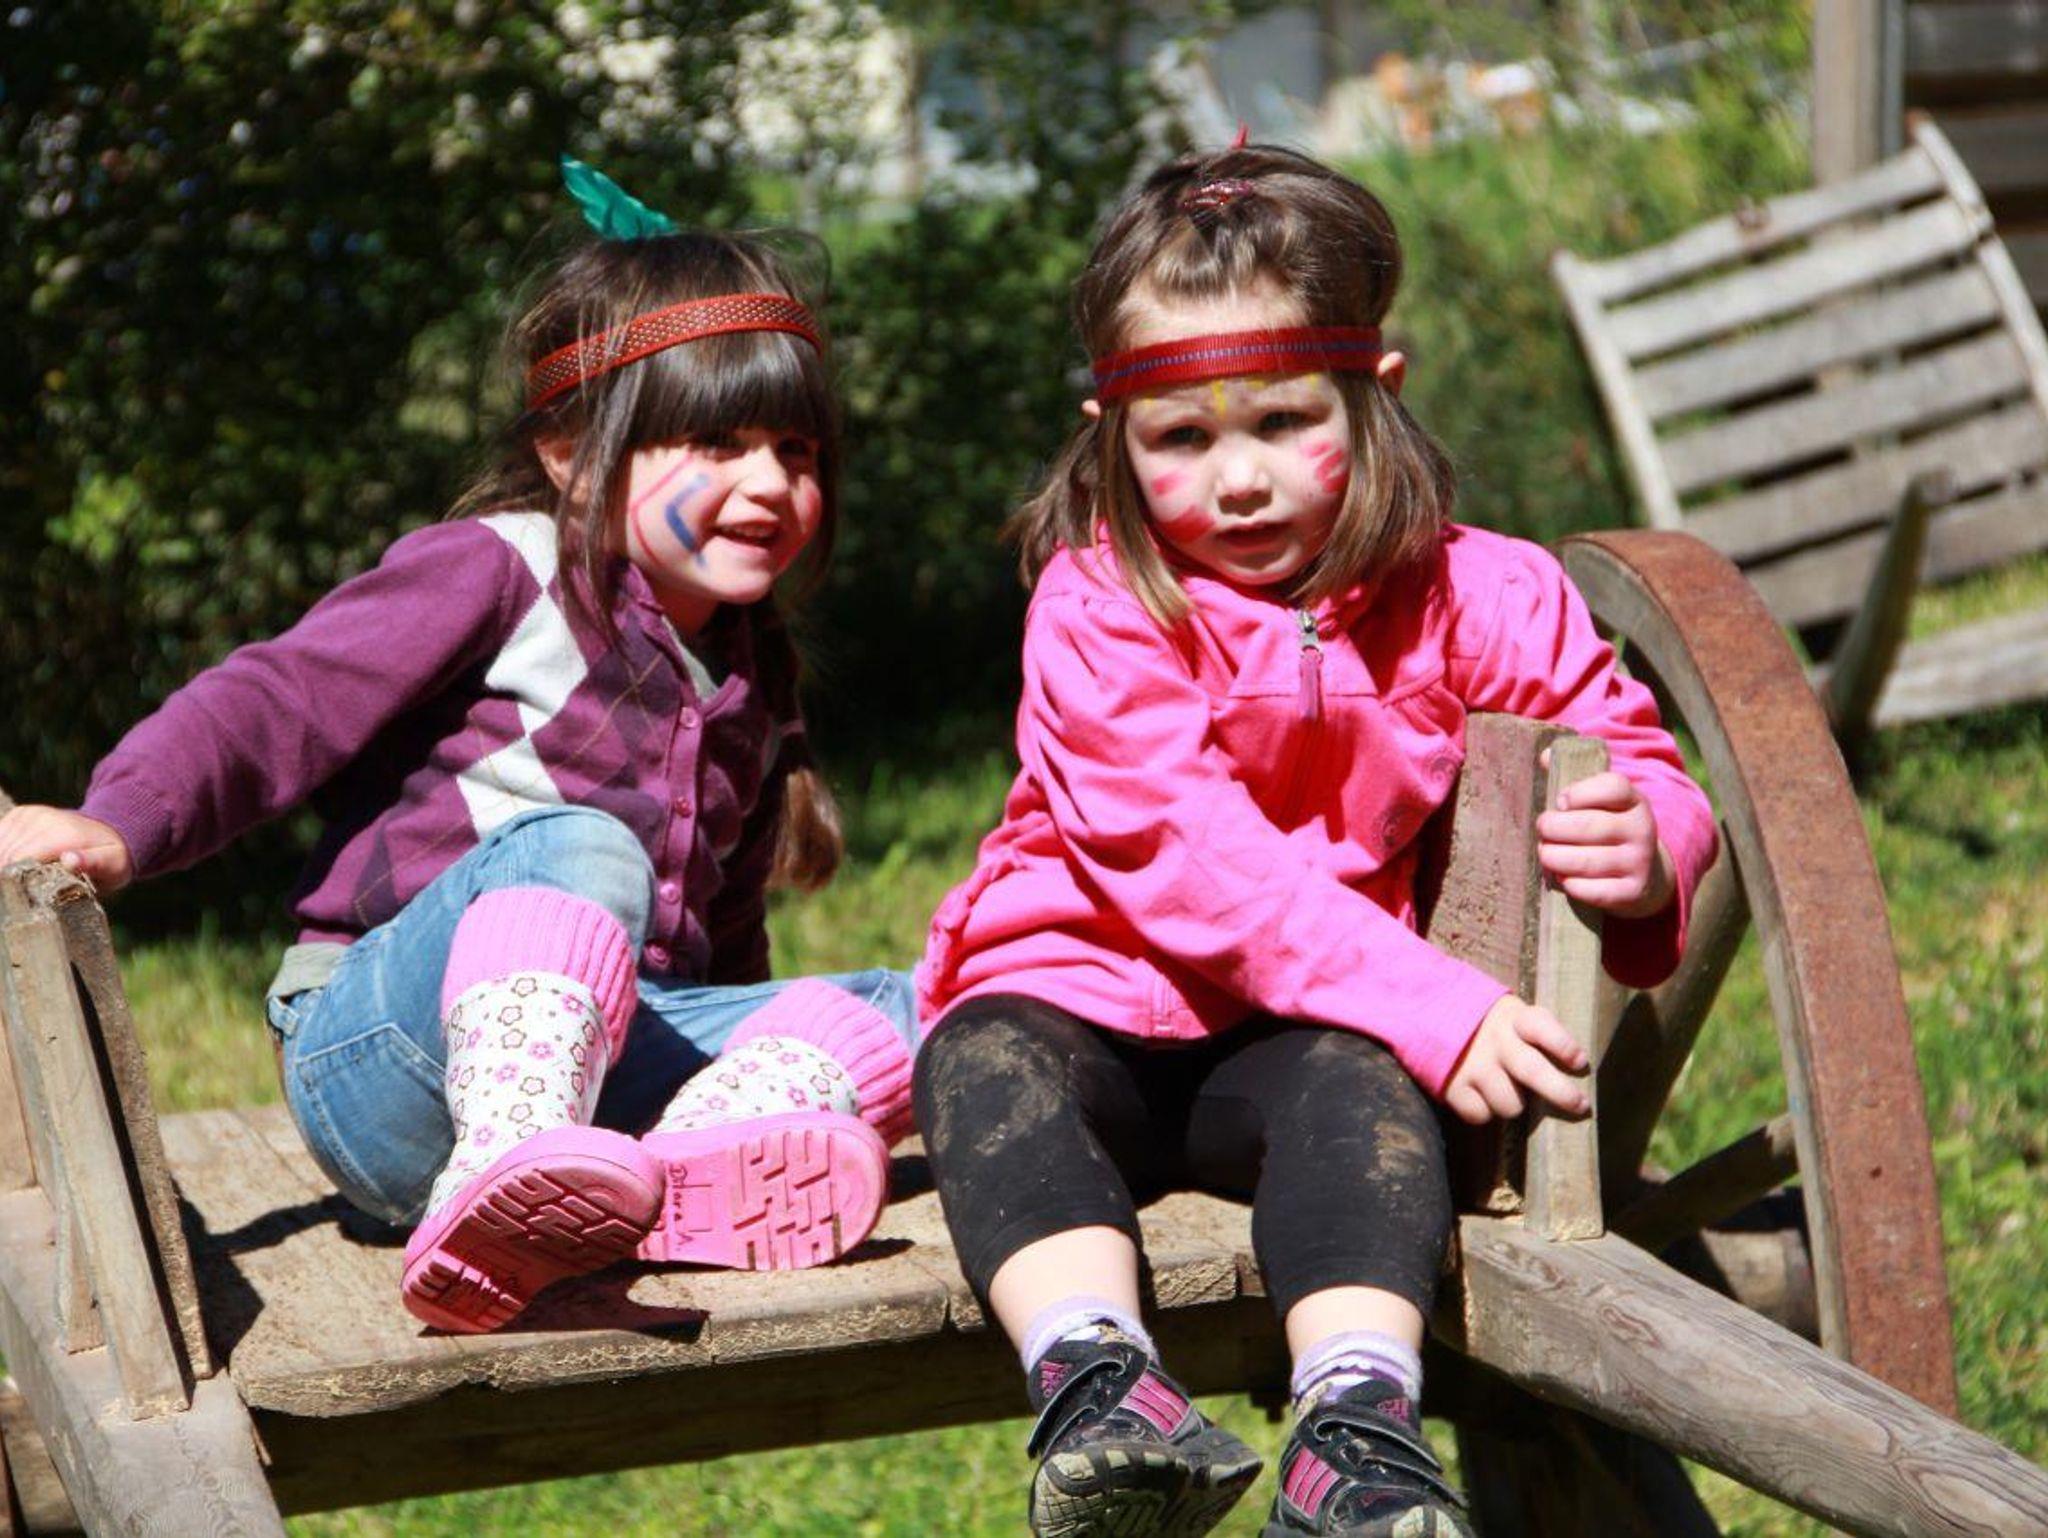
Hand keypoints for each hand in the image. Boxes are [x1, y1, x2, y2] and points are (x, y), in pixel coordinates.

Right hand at [0, 806, 134, 891]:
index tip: (24, 899)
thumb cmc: (110, 856)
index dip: (17, 882)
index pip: (22, 859)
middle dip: (10, 877)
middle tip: (22, 894)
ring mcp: (30, 814)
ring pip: (0, 847)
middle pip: (8, 855)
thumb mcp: (112, 865)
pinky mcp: (20, 814)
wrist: (108, 831)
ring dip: (4, 865)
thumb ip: (93, 863)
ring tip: (20, 881)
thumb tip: (69, 860)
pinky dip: (2, 852)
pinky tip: (15, 865)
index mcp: (64, 833)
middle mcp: (44, 818)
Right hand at [1443, 994, 1588, 1125]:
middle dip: (1561, 1093)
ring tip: (1511, 1092)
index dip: (1563, 1046)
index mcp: (1514, 1018)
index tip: (1580, 1062)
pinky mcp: (1452, 1086)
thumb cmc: (1490, 1023)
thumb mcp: (1514, 1014)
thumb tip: (1577, 1067)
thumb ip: (1540, 1032)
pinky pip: (1480, 1115)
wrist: (1432, 1013)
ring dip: (1516, 1104)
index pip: (1541, 1028)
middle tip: (1580, 1106)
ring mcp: (1472, 1065)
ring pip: (1510, 1104)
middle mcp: (1494, 1041)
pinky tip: (1485, 1097)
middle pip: (1532, 1072)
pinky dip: (1486, 1112)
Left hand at [1536, 767, 1674, 918]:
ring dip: (1554, 858)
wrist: (1644, 873)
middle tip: (1542, 829)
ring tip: (1545, 853)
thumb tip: (1546, 756)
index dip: (1581, 792)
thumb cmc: (1607, 828)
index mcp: (1634, 800)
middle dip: (1554, 828)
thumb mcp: (1599, 801)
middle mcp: (1642, 829)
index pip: (1614, 787)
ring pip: (1586, 860)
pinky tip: (1561, 878)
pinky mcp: (1633, 892)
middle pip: (1590, 826)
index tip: (1561, 801)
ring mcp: (1640, 862)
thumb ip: (1572, 776)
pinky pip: (1593, 890)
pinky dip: (1570, 885)